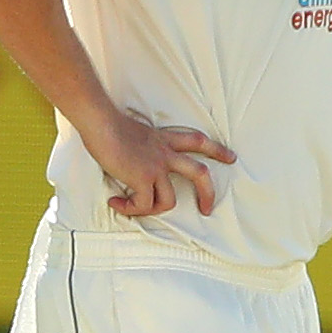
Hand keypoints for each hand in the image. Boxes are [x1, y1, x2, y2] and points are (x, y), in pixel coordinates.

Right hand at [86, 106, 232, 217]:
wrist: (101, 122)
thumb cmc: (108, 124)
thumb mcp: (137, 132)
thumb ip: (144, 146)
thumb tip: (133, 161)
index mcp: (165, 140)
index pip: (198, 141)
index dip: (217, 150)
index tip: (231, 158)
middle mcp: (166, 154)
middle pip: (199, 174)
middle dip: (208, 194)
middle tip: (207, 209)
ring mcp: (156, 167)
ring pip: (170, 201)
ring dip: (152, 210)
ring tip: (134, 207)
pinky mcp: (143, 178)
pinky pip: (143, 205)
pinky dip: (130, 209)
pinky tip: (116, 202)